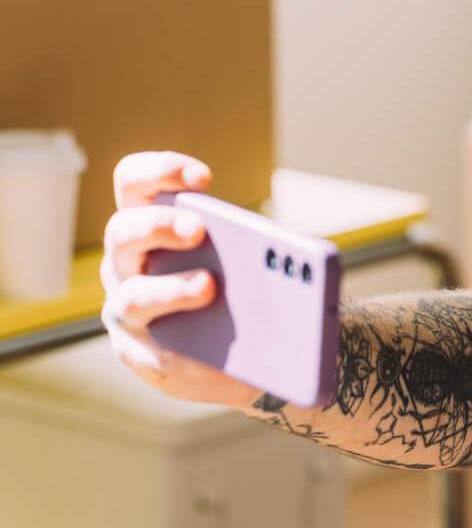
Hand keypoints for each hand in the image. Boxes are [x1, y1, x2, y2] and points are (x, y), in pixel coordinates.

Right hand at [99, 151, 255, 406]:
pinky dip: (181, 352)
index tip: (203, 178)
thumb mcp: (247, 265)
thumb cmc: (237, 292)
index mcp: (148, 226)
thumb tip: (292, 258)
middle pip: (123, 231)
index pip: (134, 184)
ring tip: (209, 287)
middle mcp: (126, 262)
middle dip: (158, 225)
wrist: (234, 355)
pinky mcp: (136, 352)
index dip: (160, 171)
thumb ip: (254, 252)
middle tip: (197, 228)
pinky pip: (150, 352)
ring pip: (133, 295)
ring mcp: (125, 307)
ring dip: (171, 289)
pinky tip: (209, 355)